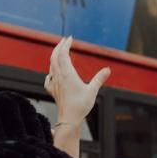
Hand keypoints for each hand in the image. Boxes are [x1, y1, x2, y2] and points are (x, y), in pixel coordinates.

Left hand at [45, 37, 108, 153]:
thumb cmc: (80, 106)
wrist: (68, 119)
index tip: (70, 38)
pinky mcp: (53, 92)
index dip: (65, 45)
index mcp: (67, 74)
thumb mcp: (93, 91)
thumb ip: (99, 79)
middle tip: (64, 40)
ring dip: (54, 57)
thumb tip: (108, 69)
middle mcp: (58, 77)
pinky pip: (48, 79)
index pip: (63, 54)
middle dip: (59, 47)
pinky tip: (51, 74)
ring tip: (59, 53)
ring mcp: (54, 84)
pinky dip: (50, 72)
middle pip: (54, 57)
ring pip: (51, 66)